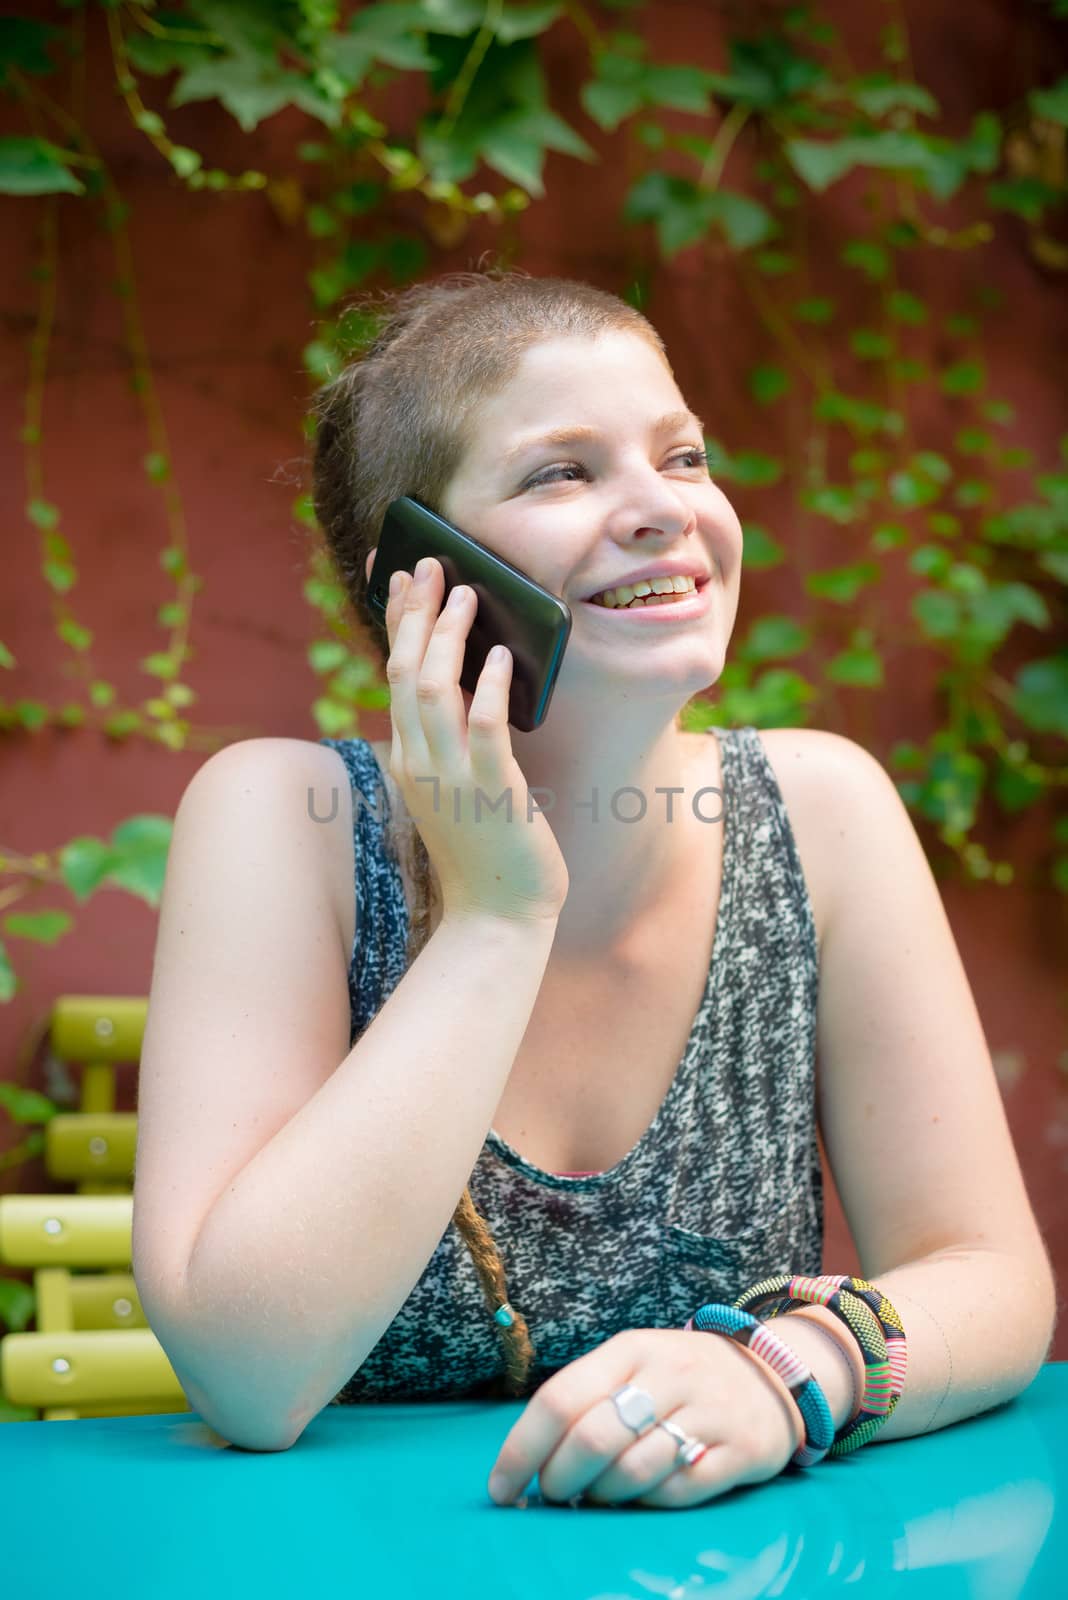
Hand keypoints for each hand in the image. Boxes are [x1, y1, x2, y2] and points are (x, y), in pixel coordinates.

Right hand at [381, 556, 569, 924]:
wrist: (497, 918)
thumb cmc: (484, 850)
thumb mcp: (454, 787)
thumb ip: (451, 739)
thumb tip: (467, 679)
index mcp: (406, 758)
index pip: (393, 675)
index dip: (398, 622)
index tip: (403, 578)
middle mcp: (418, 763)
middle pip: (406, 671)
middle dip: (418, 613)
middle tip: (434, 565)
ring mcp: (450, 778)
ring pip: (435, 691)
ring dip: (448, 637)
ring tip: (467, 594)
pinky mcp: (490, 793)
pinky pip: (484, 729)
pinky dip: (488, 688)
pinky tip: (499, 657)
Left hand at [486, 1328, 797, 1509]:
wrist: (772, 1372)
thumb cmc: (680, 1376)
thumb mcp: (635, 1363)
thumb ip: (587, 1400)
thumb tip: (529, 1458)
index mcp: (629, 1349)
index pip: (559, 1399)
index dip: (522, 1450)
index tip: (501, 1488)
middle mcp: (668, 1375)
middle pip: (593, 1439)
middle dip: (559, 1480)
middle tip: (553, 1495)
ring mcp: (707, 1412)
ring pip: (633, 1471)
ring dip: (603, 1496)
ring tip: (597, 1496)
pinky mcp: (740, 1450)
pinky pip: (678, 1491)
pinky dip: (649, 1502)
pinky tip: (643, 1494)